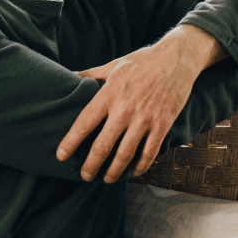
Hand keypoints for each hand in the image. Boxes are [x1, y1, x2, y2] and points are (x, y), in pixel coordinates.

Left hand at [58, 25, 219, 182]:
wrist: (177, 58)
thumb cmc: (143, 61)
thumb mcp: (114, 65)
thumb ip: (91, 74)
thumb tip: (70, 76)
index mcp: (109, 94)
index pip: (84, 123)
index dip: (70, 142)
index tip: (61, 156)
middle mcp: (125, 109)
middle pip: (102, 146)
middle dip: (91, 165)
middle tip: (84, 175)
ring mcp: (145, 118)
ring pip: (125, 154)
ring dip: (114, 171)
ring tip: (107, 179)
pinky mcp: (162, 124)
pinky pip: (149, 152)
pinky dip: (141, 166)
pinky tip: (134, 172)